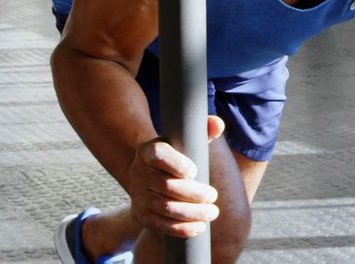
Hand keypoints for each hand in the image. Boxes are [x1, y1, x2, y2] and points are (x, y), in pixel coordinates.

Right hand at [128, 115, 224, 236]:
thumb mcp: (188, 141)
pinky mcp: (140, 214)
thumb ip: (203, 130)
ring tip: (212, 212)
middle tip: (213, 196)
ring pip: (164, 207)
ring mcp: (137, 194)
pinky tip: (199, 227)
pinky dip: (180, 228)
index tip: (195, 171)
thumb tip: (217, 125)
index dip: (176, 164)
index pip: (158, 154)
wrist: (153, 176)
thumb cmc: (179, 156)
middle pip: (165, 186)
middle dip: (193, 194)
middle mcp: (138, 171)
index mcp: (148, 150)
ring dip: (191, 213)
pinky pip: (159, 224)